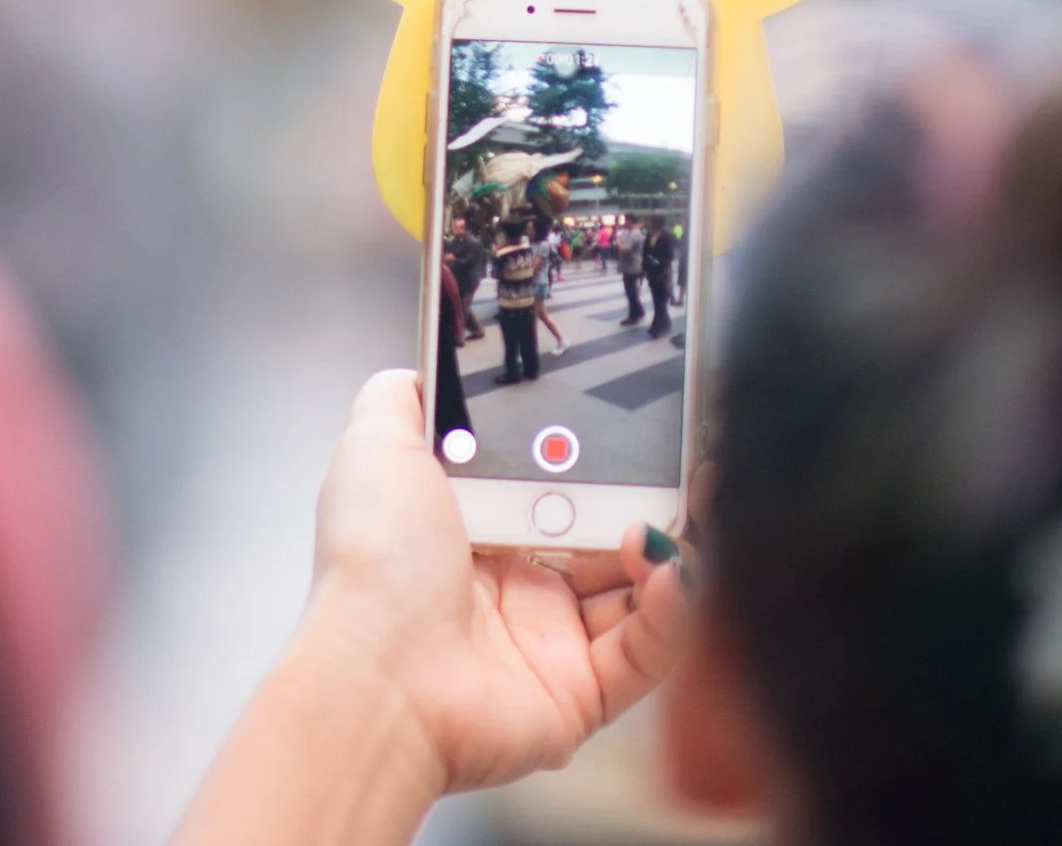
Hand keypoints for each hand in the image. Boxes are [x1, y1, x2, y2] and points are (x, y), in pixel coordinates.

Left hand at [305, 369, 691, 792]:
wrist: (378, 676)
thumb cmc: (372, 569)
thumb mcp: (377, 451)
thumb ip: (403, 401)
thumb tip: (425, 367)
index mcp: (476, 532)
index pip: (561, 485)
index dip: (606, 459)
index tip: (643, 430)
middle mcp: (516, 588)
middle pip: (610, 534)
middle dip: (656, 501)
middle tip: (689, 470)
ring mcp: (551, 643)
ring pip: (641, 591)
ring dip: (670, 551)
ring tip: (672, 519)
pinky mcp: (579, 693)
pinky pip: (647, 650)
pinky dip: (671, 612)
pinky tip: (666, 575)